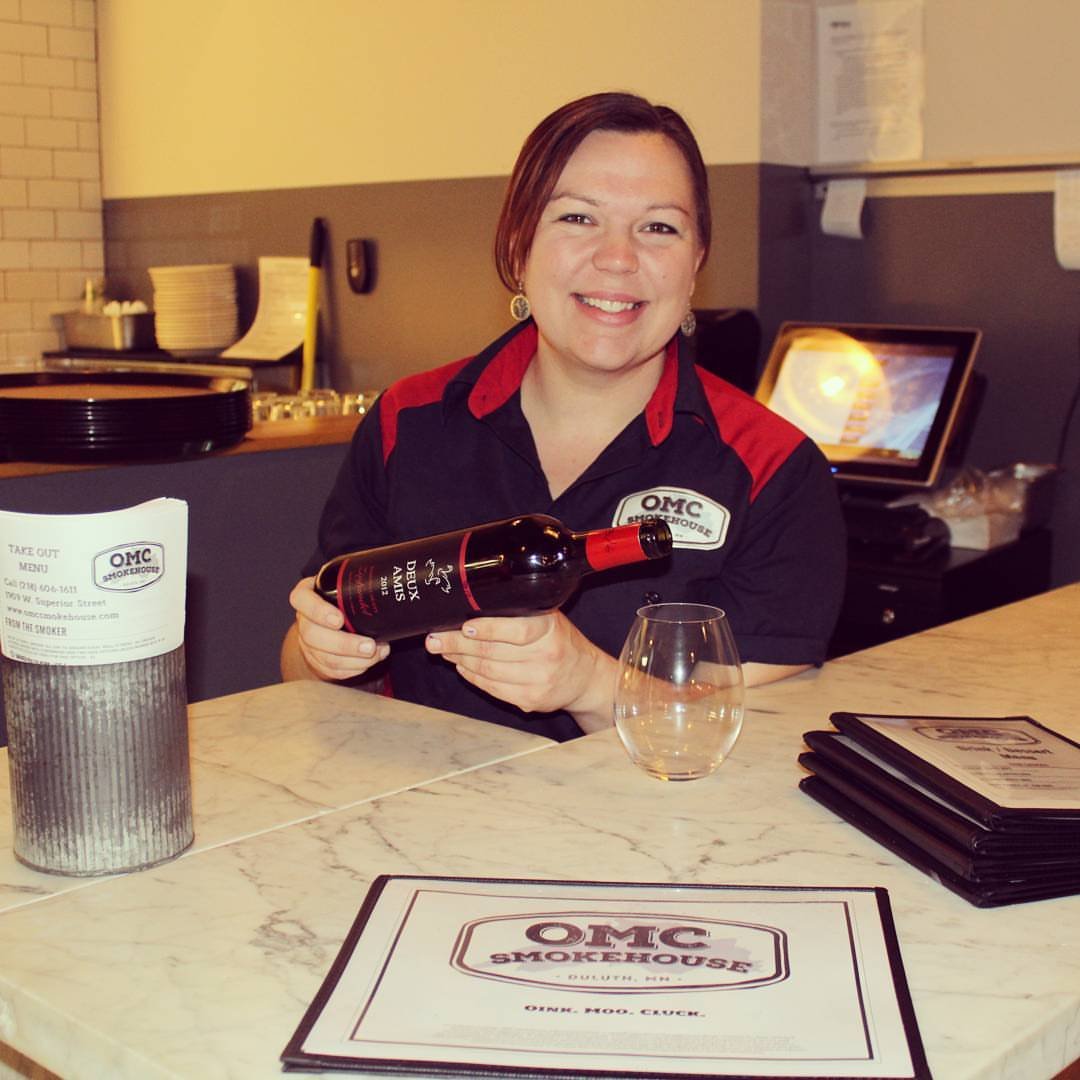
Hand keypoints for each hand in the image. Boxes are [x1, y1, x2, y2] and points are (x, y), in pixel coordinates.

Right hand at [284, 576, 389, 681]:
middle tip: (370, 645)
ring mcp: (308, 643)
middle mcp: (303, 619)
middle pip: (313, 635)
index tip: (339, 619)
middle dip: (345, 644)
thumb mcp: (346, 583)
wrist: (333, 620)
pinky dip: (354, 669)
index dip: (318, 611)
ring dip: (354, 660)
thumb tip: (395, 575)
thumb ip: (359, 580)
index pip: (301, 599)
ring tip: (377, 654)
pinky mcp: (317, 661)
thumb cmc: (345, 597)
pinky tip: (370, 662)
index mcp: (307, 594)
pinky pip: (332, 670)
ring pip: (325, 657)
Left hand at [425, 611, 616, 732]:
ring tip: (444, 651)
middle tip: (435, 639)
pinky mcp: (530, 700)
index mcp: (549, 628)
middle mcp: (546, 655)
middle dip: (457, 645)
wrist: (584, 676)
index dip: (486, 628)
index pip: (515, 629)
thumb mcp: (547, 619)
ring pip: (488, 671)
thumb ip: (516, 615)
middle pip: (492, 651)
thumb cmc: (558, 641)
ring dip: (460, 661)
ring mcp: (538, 680)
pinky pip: (492, 688)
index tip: (463, 626)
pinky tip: (463, 667)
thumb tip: (469, 613)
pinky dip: (472, 677)